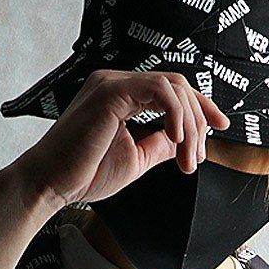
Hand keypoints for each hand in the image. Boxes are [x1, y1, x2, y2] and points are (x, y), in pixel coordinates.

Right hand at [11, 69, 230, 215]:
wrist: (50, 185)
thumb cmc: (83, 175)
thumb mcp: (135, 159)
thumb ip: (159, 145)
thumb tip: (185, 142)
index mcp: (121, 96)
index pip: (171, 91)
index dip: (199, 108)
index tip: (218, 130)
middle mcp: (116, 83)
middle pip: (178, 85)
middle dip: (199, 120)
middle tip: (198, 157)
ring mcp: (113, 84)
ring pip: (173, 87)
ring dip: (190, 124)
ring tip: (188, 157)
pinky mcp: (111, 92)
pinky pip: (160, 91)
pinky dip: (176, 114)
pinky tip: (177, 139)